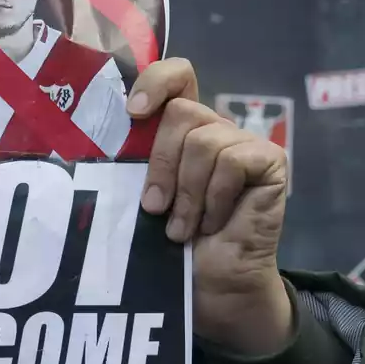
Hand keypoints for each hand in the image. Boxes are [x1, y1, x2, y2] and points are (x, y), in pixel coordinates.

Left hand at [128, 59, 292, 355]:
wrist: (211, 286)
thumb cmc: (171, 247)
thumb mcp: (143, 198)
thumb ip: (134, 163)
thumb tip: (94, 139)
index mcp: (181, 132)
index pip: (177, 77)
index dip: (156, 81)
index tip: (133, 114)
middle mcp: (214, 130)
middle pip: (182, 113)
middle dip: (161, 165)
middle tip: (155, 208)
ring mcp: (244, 144)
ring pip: (203, 141)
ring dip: (187, 193)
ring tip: (183, 228)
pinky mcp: (269, 162)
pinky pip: (233, 162)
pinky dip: (215, 198)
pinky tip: (215, 223)